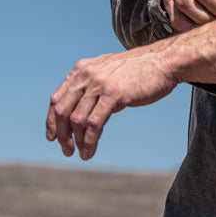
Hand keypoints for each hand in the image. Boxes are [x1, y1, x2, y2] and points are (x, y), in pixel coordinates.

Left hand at [46, 44, 176, 160]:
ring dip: (76, 142)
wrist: (164, 62)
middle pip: (62, 110)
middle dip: (61, 135)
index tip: (52, 138)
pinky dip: (89, 142)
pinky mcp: (113, 94)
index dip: (51, 121)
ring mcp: (99, 83)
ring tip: (81, 154)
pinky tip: (90, 152)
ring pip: (77, 119)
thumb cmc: (140, 70)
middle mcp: (87, 74)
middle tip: (67, 150)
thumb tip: (82, 111)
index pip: (57, 98)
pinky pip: (94, 123)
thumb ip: (93, 84)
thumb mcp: (109, 71)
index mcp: (82, 69)